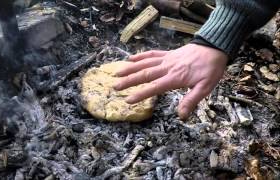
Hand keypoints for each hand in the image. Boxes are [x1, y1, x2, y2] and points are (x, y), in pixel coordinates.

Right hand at [113, 44, 227, 118]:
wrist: (214, 47)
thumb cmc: (210, 69)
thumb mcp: (205, 87)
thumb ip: (191, 100)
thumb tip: (181, 115)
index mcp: (175, 78)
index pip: (154, 87)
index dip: (140, 94)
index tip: (128, 100)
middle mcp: (167, 68)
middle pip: (144, 74)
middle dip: (129, 81)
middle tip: (115, 86)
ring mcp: (166, 59)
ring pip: (145, 63)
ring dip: (130, 68)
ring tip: (117, 73)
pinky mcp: (168, 54)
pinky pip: (152, 53)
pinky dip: (140, 55)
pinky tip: (131, 58)